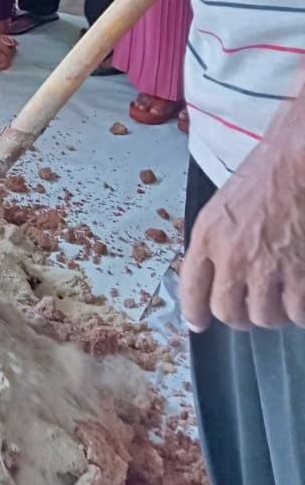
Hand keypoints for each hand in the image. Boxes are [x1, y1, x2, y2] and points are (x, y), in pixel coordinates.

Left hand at [180, 127, 304, 329]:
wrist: (298, 161)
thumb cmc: (266, 173)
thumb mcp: (224, 205)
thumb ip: (217, 241)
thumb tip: (219, 273)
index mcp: (207, 236)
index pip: (191, 288)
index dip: (194, 311)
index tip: (198, 323)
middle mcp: (232, 257)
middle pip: (228, 312)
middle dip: (240, 316)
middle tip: (252, 309)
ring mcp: (267, 268)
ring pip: (266, 317)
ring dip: (275, 313)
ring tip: (284, 298)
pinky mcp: (300, 275)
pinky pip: (299, 314)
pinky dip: (302, 312)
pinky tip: (303, 298)